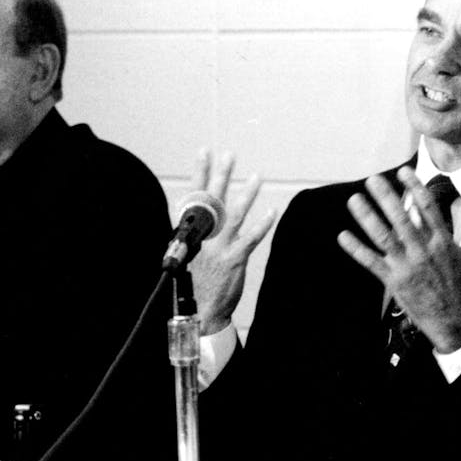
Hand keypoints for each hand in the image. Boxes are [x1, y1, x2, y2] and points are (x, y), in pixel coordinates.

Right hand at [186, 149, 275, 334]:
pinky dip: (262, 224)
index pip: (194, 195)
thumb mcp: (188, 249)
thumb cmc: (198, 277)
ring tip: (256, 177)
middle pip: (213, 199)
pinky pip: (250, 239)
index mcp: (191, 231)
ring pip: (233, 215)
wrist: (202, 308)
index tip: (205, 151)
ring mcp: (218, 248)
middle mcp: (203, 236)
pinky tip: (272, 211)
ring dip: (246, 195)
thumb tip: (198, 203)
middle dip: (221, 175)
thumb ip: (196, 226)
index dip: (200, 173)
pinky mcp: (233, 260)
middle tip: (229, 154)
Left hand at [336, 166, 460, 353]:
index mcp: (443, 243)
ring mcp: (407, 267)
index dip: (416, 188)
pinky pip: (372, 263)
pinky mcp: (394, 282)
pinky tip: (343, 235)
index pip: (428, 209)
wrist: (456, 322)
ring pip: (384, 238)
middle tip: (373, 180)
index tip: (403, 171)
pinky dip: (356, 249)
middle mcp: (423, 252)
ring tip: (354, 200)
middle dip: (386, 198)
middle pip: (402, 219)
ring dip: (367, 218)